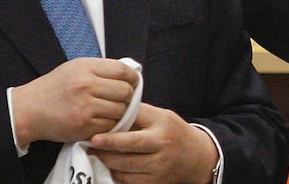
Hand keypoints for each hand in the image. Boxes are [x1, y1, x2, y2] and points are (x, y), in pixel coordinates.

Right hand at [12, 58, 138, 145]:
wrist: (29, 109)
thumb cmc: (55, 88)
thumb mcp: (76, 68)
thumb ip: (100, 69)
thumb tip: (129, 74)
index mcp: (87, 67)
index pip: (123, 71)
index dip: (133, 79)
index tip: (133, 84)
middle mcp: (87, 85)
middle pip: (125, 91)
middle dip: (128, 97)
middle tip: (121, 100)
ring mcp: (86, 106)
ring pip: (120, 110)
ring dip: (120, 112)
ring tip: (110, 111)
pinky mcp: (84, 125)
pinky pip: (110, 125)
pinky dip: (110, 124)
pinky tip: (101, 120)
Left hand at [89, 103, 218, 183]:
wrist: (197, 157)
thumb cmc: (174, 132)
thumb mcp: (162, 116)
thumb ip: (140, 114)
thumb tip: (112, 111)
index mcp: (162, 126)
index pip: (134, 128)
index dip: (113, 134)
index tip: (95, 135)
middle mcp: (162, 148)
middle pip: (128, 151)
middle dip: (106, 149)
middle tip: (91, 145)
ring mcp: (159, 168)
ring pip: (124, 169)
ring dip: (108, 162)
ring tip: (98, 154)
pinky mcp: (155, 183)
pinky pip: (128, 182)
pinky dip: (117, 174)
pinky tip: (113, 166)